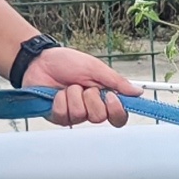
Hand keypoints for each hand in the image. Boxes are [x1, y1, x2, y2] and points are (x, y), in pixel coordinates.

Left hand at [25, 43, 142, 128]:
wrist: (40, 61)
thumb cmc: (67, 62)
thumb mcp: (95, 68)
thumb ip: (116, 82)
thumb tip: (138, 92)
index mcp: (103, 98)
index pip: (119, 117)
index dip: (117, 111)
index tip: (110, 96)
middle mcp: (90, 109)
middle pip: (99, 117)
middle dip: (90, 98)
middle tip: (84, 86)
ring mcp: (74, 115)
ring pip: (80, 115)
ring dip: (73, 95)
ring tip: (67, 86)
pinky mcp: (58, 117)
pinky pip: (64, 115)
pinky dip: (60, 100)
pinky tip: (56, 93)